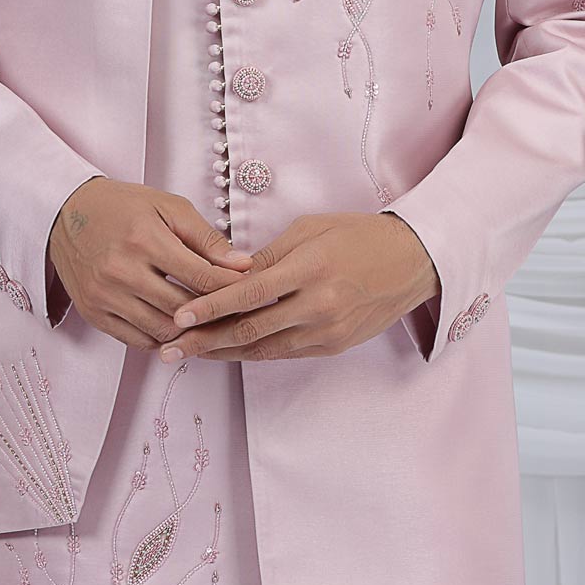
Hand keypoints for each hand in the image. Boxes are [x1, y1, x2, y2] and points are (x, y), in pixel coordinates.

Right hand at [48, 177, 254, 348]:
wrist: (67, 213)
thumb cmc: (121, 207)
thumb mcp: (168, 208)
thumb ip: (206, 239)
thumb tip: (242, 266)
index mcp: (144, 240)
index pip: (201, 278)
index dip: (231, 287)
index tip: (248, 288)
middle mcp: (121, 271)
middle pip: (183, 309)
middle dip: (214, 313)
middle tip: (233, 310)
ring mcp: (104, 296)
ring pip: (162, 331)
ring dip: (188, 330)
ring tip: (206, 320)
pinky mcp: (94, 313)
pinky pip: (138, 341)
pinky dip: (162, 338)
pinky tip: (175, 324)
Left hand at [158, 212, 439, 362]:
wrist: (413, 262)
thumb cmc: (360, 236)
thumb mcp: (311, 230)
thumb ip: (268, 258)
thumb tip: (228, 274)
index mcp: (309, 269)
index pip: (248, 294)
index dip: (210, 307)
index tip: (179, 316)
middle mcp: (318, 306)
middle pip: (250, 330)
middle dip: (205, 341)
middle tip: (170, 347)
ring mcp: (326, 331)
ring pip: (263, 348)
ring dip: (224, 353)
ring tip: (190, 354)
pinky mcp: (333, 346)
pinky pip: (284, 353)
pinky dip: (254, 352)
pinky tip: (229, 351)